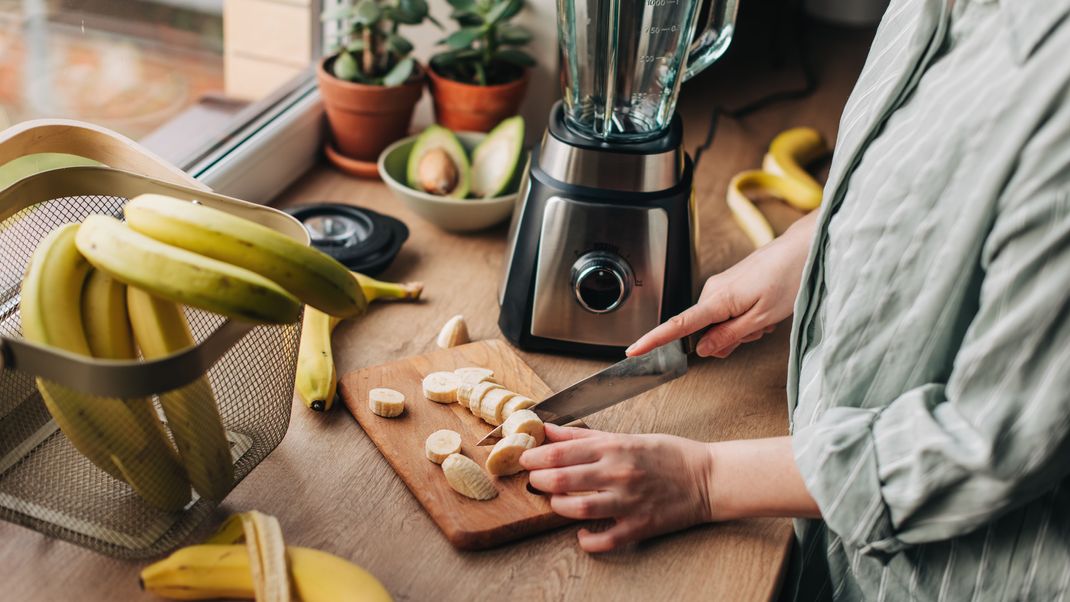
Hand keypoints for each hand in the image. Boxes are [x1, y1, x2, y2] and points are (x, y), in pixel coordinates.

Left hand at [520, 424, 714, 552]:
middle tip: (534, 480)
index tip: (524, 458)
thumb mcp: (626, 436)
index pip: (562, 452)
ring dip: (559, 506)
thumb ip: (583, 437)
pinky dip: (588, 540)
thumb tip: (549, 430)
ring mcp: (629, 501)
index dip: (535, 456)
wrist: (708, 477)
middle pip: (563, 479)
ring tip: (556, 501)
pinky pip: (606, 539)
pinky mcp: (640, 526)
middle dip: (540, 480)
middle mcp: (619, 473)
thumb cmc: (668, 454)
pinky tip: (581, 534)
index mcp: (615, 447)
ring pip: (579, 508)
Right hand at [626, 212, 817, 357]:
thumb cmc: (788, 278)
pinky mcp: (730, 284)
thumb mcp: (762, 318)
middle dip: (729, 339)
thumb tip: (703, 350)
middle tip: (757, 332)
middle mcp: (713, 290)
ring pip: (719, 323)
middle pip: (705, 331)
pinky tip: (764, 310)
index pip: (679, 325)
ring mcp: (721, 286)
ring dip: (741, 329)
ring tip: (765, 318)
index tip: (634, 350)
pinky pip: (728, 311)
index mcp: (718, 299)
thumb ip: (729, 336)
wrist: (803, 249)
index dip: (655, 340)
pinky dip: (744, 318)